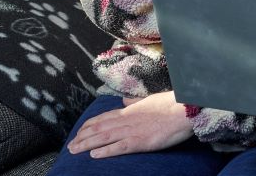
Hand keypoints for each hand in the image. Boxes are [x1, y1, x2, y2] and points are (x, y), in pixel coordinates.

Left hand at [67, 91, 193, 157]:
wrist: (185, 108)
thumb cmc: (171, 103)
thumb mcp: (149, 99)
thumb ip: (135, 101)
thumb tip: (125, 100)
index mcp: (130, 110)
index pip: (104, 116)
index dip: (90, 124)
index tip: (80, 131)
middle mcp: (128, 119)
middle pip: (99, 127)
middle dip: (82, 136)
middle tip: (70, 145)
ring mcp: (133, 130)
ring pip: (104, 137)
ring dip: (86, 144)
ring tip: (74, 150)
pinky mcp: (140, 141)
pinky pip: (119, 147)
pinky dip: (105, 151)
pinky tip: (94, 155)